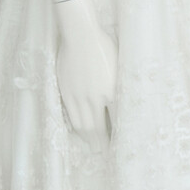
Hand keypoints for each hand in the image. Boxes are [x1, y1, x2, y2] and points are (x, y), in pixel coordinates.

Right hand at [54, 0, 115, 141]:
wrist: (80, 35)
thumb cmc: (105, 46)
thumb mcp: (121, 66)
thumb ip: (121, 87)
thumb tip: (123, 103)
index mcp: (112, 91)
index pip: (117, 121)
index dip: (119, 135)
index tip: (123, 145)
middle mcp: (95, 97)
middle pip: (97, 127)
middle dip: (101, 142)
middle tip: (103, 154)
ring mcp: (78, 95)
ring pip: (82, 123)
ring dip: (87, 137)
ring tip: (91, 147)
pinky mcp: (65, 90)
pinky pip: (70, 113)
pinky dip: (75, 124)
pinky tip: (78, 129)